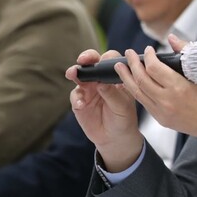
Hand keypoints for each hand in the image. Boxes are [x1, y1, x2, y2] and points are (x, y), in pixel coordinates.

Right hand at [66, 49, 142, 171]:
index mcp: (115, 77)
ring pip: (79, 75)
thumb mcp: (122, 106)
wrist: (115, 138)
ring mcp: (89, 89)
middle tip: (83, 60)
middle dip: (86, 58)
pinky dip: (77, 98)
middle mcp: (101, 79)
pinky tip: (81, 104)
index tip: (103, 61)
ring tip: (73, 74)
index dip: (107, 58)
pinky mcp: (80, 101)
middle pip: (92, 62)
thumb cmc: (124, 118)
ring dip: (75, 73)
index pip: (111, 60)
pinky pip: (75, 95)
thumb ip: (112, 94)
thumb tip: (100, 82)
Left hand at [115, 34, 196, 154]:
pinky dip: (137, 91)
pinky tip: (133, 83)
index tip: (148, 50)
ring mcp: (163, 113)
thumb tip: (172, 38)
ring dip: (127, 78)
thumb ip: (187, 53)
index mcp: (179, 88)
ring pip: (137, 93)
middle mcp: (167, 101)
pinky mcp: (162, 120)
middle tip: (128, 53)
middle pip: (141, 80)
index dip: (148, 56)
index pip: (153, 68)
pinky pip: (144, 103)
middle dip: (132, 64)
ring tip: (120, 67)